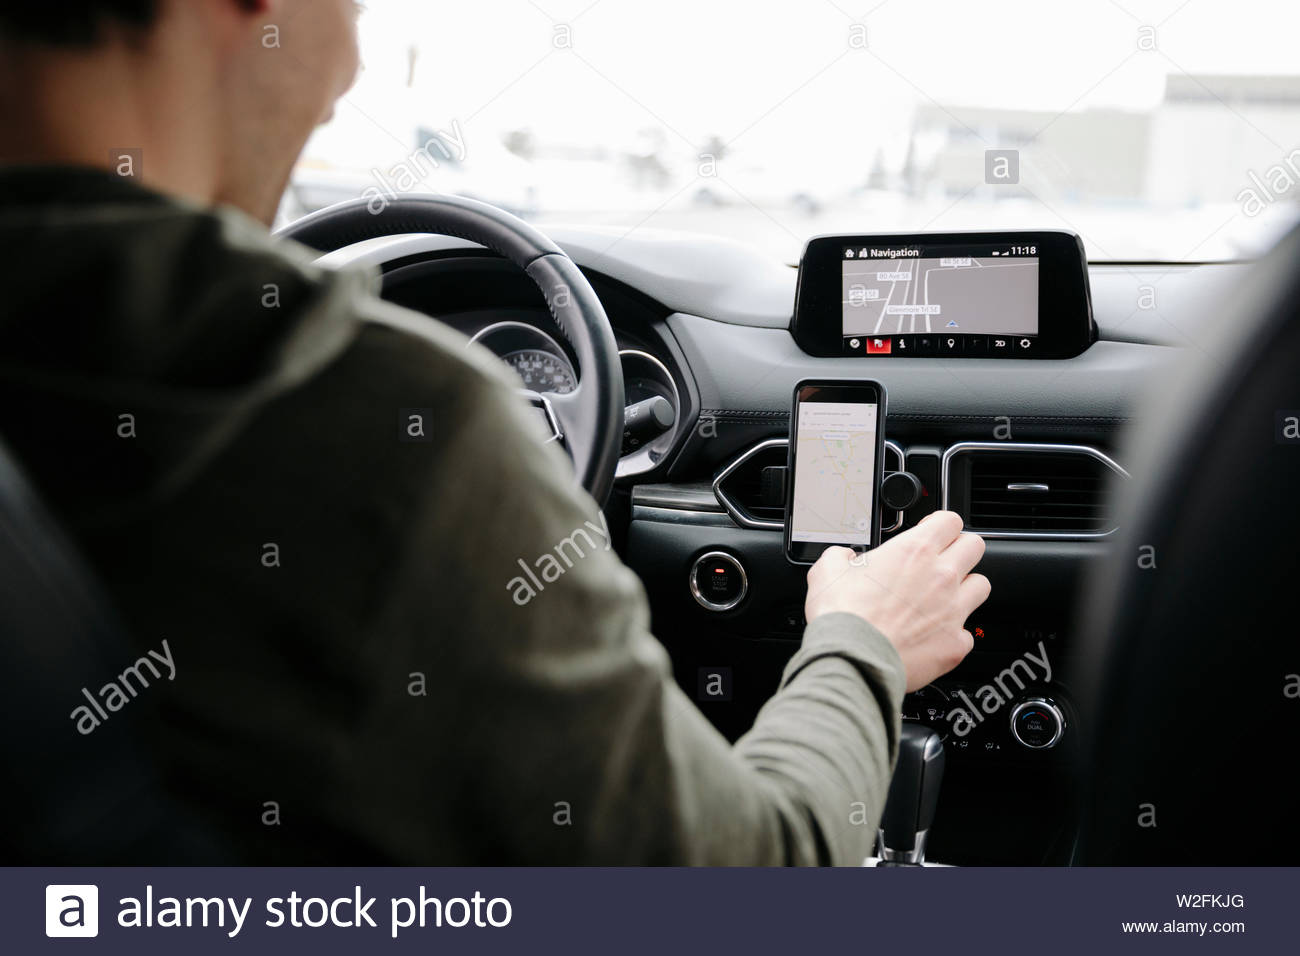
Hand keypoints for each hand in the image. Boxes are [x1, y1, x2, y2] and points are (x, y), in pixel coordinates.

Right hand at [804, 512, 989, 691]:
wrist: (853, 660)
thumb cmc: (843, 616)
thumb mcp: (827, 570)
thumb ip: (840, 555)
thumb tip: (843, 557)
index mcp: (915, 551)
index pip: (950, 520)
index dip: (940, 524)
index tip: (931, 532)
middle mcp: (942, 576)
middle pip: (975, 546)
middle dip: (960, 549)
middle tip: (942, 560)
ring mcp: (954, 611)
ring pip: (982, 585)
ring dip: (966, 588)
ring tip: (944, 597)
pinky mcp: (956, 644)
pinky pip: (968, 632)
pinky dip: (953, 633)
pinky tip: (934, 635)